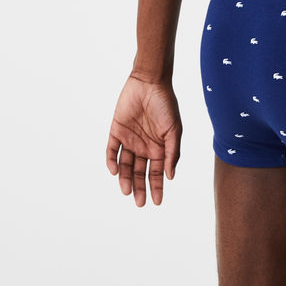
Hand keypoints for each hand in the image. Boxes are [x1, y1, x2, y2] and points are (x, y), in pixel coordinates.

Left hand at [106, 73, 182, 205]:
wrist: (150, 83)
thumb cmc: (166, 104)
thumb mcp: (174, 130)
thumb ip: (172, 153)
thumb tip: (170, 176)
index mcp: (158, 147)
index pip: (156, 172)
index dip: (157, 187)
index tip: (157, 202)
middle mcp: (143, 146)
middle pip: (139, 172)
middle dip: (140, 188)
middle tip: (140, 203)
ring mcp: (129, 139)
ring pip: (125, 165)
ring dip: (125, 179)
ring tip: (126, 191)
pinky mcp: (116, 131)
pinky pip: (111, 151)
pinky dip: (112, 162)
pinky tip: (115, 171)